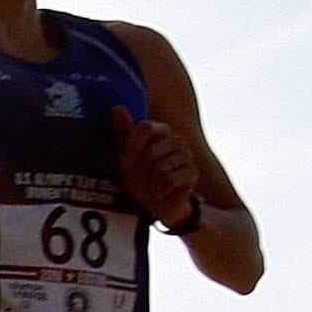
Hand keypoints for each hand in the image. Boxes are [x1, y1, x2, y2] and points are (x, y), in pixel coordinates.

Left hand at [112, 106, 197, 229]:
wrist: (156, 204)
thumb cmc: (139, 177)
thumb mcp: (126, 156)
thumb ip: (124, 131)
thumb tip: (118, 107)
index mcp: (161, 131)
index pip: (145, 128)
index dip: (131, 148)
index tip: (126, 162)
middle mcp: (177, 140)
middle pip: (150, 152)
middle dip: (138, 172)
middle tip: (139, 181)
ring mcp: (187, 155)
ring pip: (159, 168)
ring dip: (148, 184)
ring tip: (150, 188)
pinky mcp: (193, 173)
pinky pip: (170, 180)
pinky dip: (158, 191)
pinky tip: (160, 193)